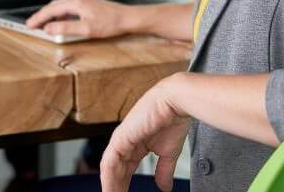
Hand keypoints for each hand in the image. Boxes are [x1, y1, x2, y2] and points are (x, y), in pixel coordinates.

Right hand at [26, 0, 128, 37]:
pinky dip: (60, 14)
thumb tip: (49, 28)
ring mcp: (84, 0)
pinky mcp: (89, 4)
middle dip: (42, 15)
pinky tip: (61, 21)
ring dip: (51, 14)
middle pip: (55, 5)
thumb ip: (66, 29)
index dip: (39, 17)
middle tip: (32, 24)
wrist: (128, 18)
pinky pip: (69, 7)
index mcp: (77, 3)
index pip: (52, 9)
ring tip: (43, 24)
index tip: (30, 24)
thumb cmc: (111, 23)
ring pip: (62, 5)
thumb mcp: (86, 30)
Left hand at [101, 75, 189, 191]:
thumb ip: (164, 170)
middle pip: (116, 170)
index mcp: (136, 143)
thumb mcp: (168, 152)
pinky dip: (108, 177)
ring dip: (110, 185)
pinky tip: (109, 189)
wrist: (175, 101)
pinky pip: (109, 161)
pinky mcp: (120, 137)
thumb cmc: (173, 119)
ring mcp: (121, 138)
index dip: (124, 184)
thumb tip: (164, 188)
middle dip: (116, 187)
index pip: (126, 168)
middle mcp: (126, 140)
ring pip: (110, 168)